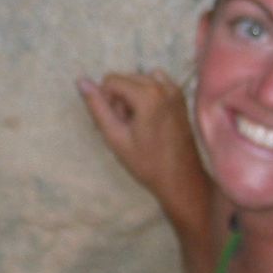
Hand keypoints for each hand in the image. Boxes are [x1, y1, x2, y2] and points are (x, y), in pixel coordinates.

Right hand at [78, 68, 221, 272]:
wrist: (191, 192)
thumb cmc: (154, 174)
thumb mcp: (118, 144)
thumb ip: (98, 109)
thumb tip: (81, 81)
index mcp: (151, 95)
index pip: (110, 81)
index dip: (107, 107)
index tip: (122, 134)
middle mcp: (168, 87)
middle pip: (124, 80)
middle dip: (120, 104)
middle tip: (136, 141)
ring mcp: (179, 93)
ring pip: (138, 85)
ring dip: (134, 106)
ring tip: (148, 139)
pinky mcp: (184, 101)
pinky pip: (154, 90)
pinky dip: (149, 105)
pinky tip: (158, 133)